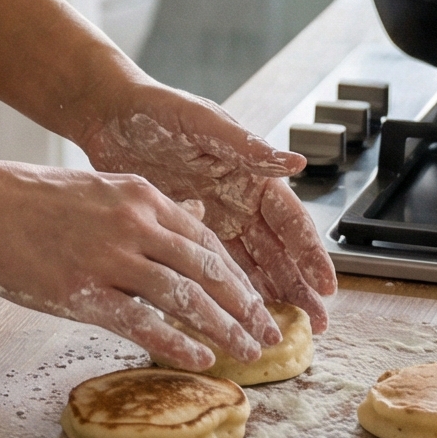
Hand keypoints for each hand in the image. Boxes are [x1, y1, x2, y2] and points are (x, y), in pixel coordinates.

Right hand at [0, 159, 283, 371]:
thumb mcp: (102, 188)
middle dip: (245, 306)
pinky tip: (199, 359)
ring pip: (184, 296)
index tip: (258, 301)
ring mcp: (109, 256)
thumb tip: (197, 212)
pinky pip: (141, 321)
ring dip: (222, 328)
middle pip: (208, 268)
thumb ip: (150, 204)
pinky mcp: (82, 290)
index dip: (238, 274)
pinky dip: (176, 342)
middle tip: (270, 335)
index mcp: (140, 196)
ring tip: (247, 353)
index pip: (207, 239)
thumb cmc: (31, 198)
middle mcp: (133, 223)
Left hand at [80, 83, 337, 331]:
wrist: (109, 113)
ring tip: (285, 328)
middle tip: (316, 323)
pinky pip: (213, 266)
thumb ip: (246, 146)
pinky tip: (239, 315)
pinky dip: (228, 290)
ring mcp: (214, 216)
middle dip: (298, 286)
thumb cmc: (159, 108)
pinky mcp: (185, 229)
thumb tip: (296, 163)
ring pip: (250, 263)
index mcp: (251, 172)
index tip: (327, 285)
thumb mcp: (202, 123)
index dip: (310, 254)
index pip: (290, 220)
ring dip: (268, 295)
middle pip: (277, 250)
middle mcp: (239, 198)